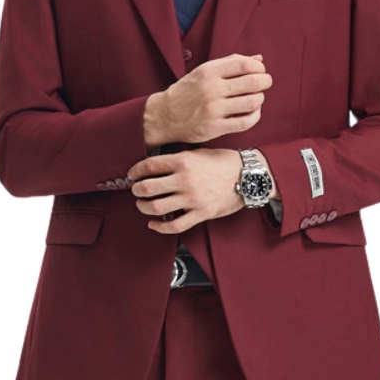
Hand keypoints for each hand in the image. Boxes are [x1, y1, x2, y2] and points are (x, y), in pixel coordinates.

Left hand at [126, 147, 247, 232]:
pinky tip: (153, 223)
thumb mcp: (198, 153)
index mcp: (182, 161)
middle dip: (136, 190)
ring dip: (144, 207)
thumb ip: (177, 159)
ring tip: (143, 205)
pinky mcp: (200, 214)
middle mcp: (184, 180)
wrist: (247, 176)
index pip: (148, 166)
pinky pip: (174, 226)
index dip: (135, 171)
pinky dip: (159, 227)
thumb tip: (156, 165)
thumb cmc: (224, 163)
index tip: (132, 175)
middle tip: (136, 190)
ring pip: (156, 207)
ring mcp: (192, 199)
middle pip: (147, 188)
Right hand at [144, 53, 271, 146]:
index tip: (259, 72)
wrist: (164, 116)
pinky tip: (252, 113)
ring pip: (252, 102)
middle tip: (264, 84)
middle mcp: (211, 88)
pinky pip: (245, 122)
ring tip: (256, 99)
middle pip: (253, 82)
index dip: (258, 68)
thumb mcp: (204, 72)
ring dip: (260, 99)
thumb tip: (259, 59)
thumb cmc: (187, 92)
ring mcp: (213, 109)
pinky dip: (255, 116)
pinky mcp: (215, 127)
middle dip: (265, 82)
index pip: (244, 64)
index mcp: (209, 71)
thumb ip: (230, 63)